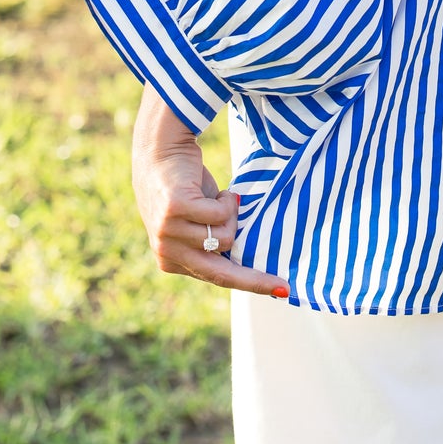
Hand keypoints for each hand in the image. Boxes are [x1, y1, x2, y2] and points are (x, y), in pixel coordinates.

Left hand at [130, 88, 289, 297]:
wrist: (159, 150)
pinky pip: (220, 213)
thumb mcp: (196, 222)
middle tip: (283, 285)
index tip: (279, 293)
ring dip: (231, 215)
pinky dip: (226, 200)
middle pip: (221, 273)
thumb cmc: (183, 186)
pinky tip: (216, 191)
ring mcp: (168, 231)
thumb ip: (212, 241)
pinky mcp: (174, 208)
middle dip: (255, 280)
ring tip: (219, 199)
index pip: (216, 279)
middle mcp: (166, 250)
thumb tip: (245, 257)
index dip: (249, 284)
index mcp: (170, 260)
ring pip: (225, 237)